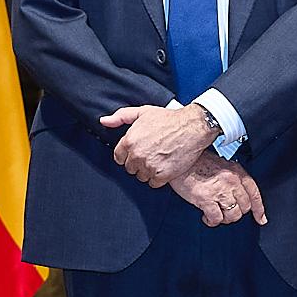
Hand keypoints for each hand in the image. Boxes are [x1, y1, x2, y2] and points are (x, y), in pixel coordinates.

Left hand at [103, 101, 218, 186]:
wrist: (192, 127)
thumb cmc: (169, 119)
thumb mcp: (143, 112)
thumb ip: (121, 117)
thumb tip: (103, 121)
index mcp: (129, 141)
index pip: (119, 157)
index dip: (128, 154)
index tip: (138, 151)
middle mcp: (137, 155)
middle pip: (130, 168)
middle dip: (138, 162)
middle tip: (151, 154)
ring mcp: (149, 166)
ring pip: (141, 177)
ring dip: (148, 171)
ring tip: (159, 159)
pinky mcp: (162, 175)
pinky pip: (153, 183)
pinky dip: (159, 178)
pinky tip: (165, 167)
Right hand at [170, 157, 267, 227]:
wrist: (180, 161)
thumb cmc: (196, 162)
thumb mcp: (220, 165)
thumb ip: (231, 179)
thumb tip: (236, 196)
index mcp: (236, 172)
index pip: (254, 193)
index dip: (258, 209)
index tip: (261, 219)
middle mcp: (231, 181)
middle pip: (244, 207)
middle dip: (235, 213)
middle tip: (225, 212)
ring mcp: (220, 190)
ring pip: (232, 215)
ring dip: (224, 219)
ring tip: (215, 215)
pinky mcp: (206, 199)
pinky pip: (216, 218)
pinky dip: (212, 221)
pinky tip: (206, 217)